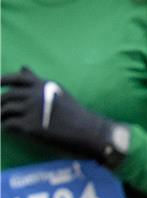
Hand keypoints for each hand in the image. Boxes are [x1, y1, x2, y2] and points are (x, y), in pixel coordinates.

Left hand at [1, 67, 116, 162]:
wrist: (87, 131)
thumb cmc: (73, 112)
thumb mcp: (56, 91)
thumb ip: (37, 80)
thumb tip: (22, 67)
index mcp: (43, 85)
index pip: (16, 78)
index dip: (1, 80)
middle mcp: (36, 95)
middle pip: (6, 96)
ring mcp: (33, 110)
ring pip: (4, 110)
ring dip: (0, 117)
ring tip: (2, 121)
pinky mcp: (30, 127)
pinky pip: (8, 125)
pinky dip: (5, 127)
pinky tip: (8, 130)